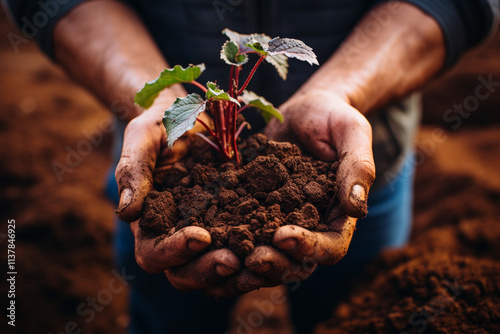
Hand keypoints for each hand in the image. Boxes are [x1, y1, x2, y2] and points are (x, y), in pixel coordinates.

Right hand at [114, 89, 244, 293]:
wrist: (193, 114)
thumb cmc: (160, 125)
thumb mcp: (143, 139)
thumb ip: (133, 171)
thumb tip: (127, 212)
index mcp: (149, 224)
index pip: (154, 253)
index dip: (175, 251)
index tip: (201, 236)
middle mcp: (177, 236)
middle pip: (186, 273)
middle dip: (209, 269)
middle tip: (234, 259)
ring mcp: (209, 232)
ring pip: (218, 267)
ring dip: (237, 269)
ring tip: (259, 257)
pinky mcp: (235, 222)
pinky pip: (245, 245)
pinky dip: (259, 249)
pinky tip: (278, 241)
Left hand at [238, 89, 375, 287]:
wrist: (303, 110)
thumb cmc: (334, 118)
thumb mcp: (352, 133)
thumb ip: (358, 167)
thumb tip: (356, 207)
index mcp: (337, 217)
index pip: (330, 247)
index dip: (309, 248)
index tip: (283, 234)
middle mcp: (307, 225)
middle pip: (293, 260)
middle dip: (273, 262)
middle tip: (250, 258)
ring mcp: (277, 219)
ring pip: (263, 252)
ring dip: (245, 259)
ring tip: (224, 255)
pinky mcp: (252, 208)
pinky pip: (238, 227)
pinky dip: (223, 236)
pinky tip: (203, 234)